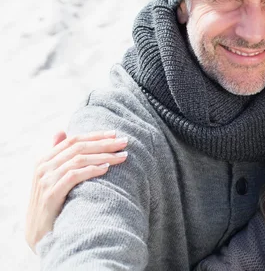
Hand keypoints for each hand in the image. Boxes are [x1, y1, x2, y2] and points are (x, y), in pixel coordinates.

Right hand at [25, 130, 128, 252]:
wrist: (39, 234)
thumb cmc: (51, 204)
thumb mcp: (52, 177)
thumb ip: (58, 156)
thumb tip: (61, 130)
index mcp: (44, 159)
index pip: (73, 140)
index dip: (95, 135)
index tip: (115, 134)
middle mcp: (43, 167)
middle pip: (78, 147)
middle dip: (104, 143)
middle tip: (125, 142)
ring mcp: (45, 180)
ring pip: (78, 159)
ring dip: (104, 156)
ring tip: (122, 157)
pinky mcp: (50, 194)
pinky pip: (74, 176)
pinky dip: (92, 170)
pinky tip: (106, 169)